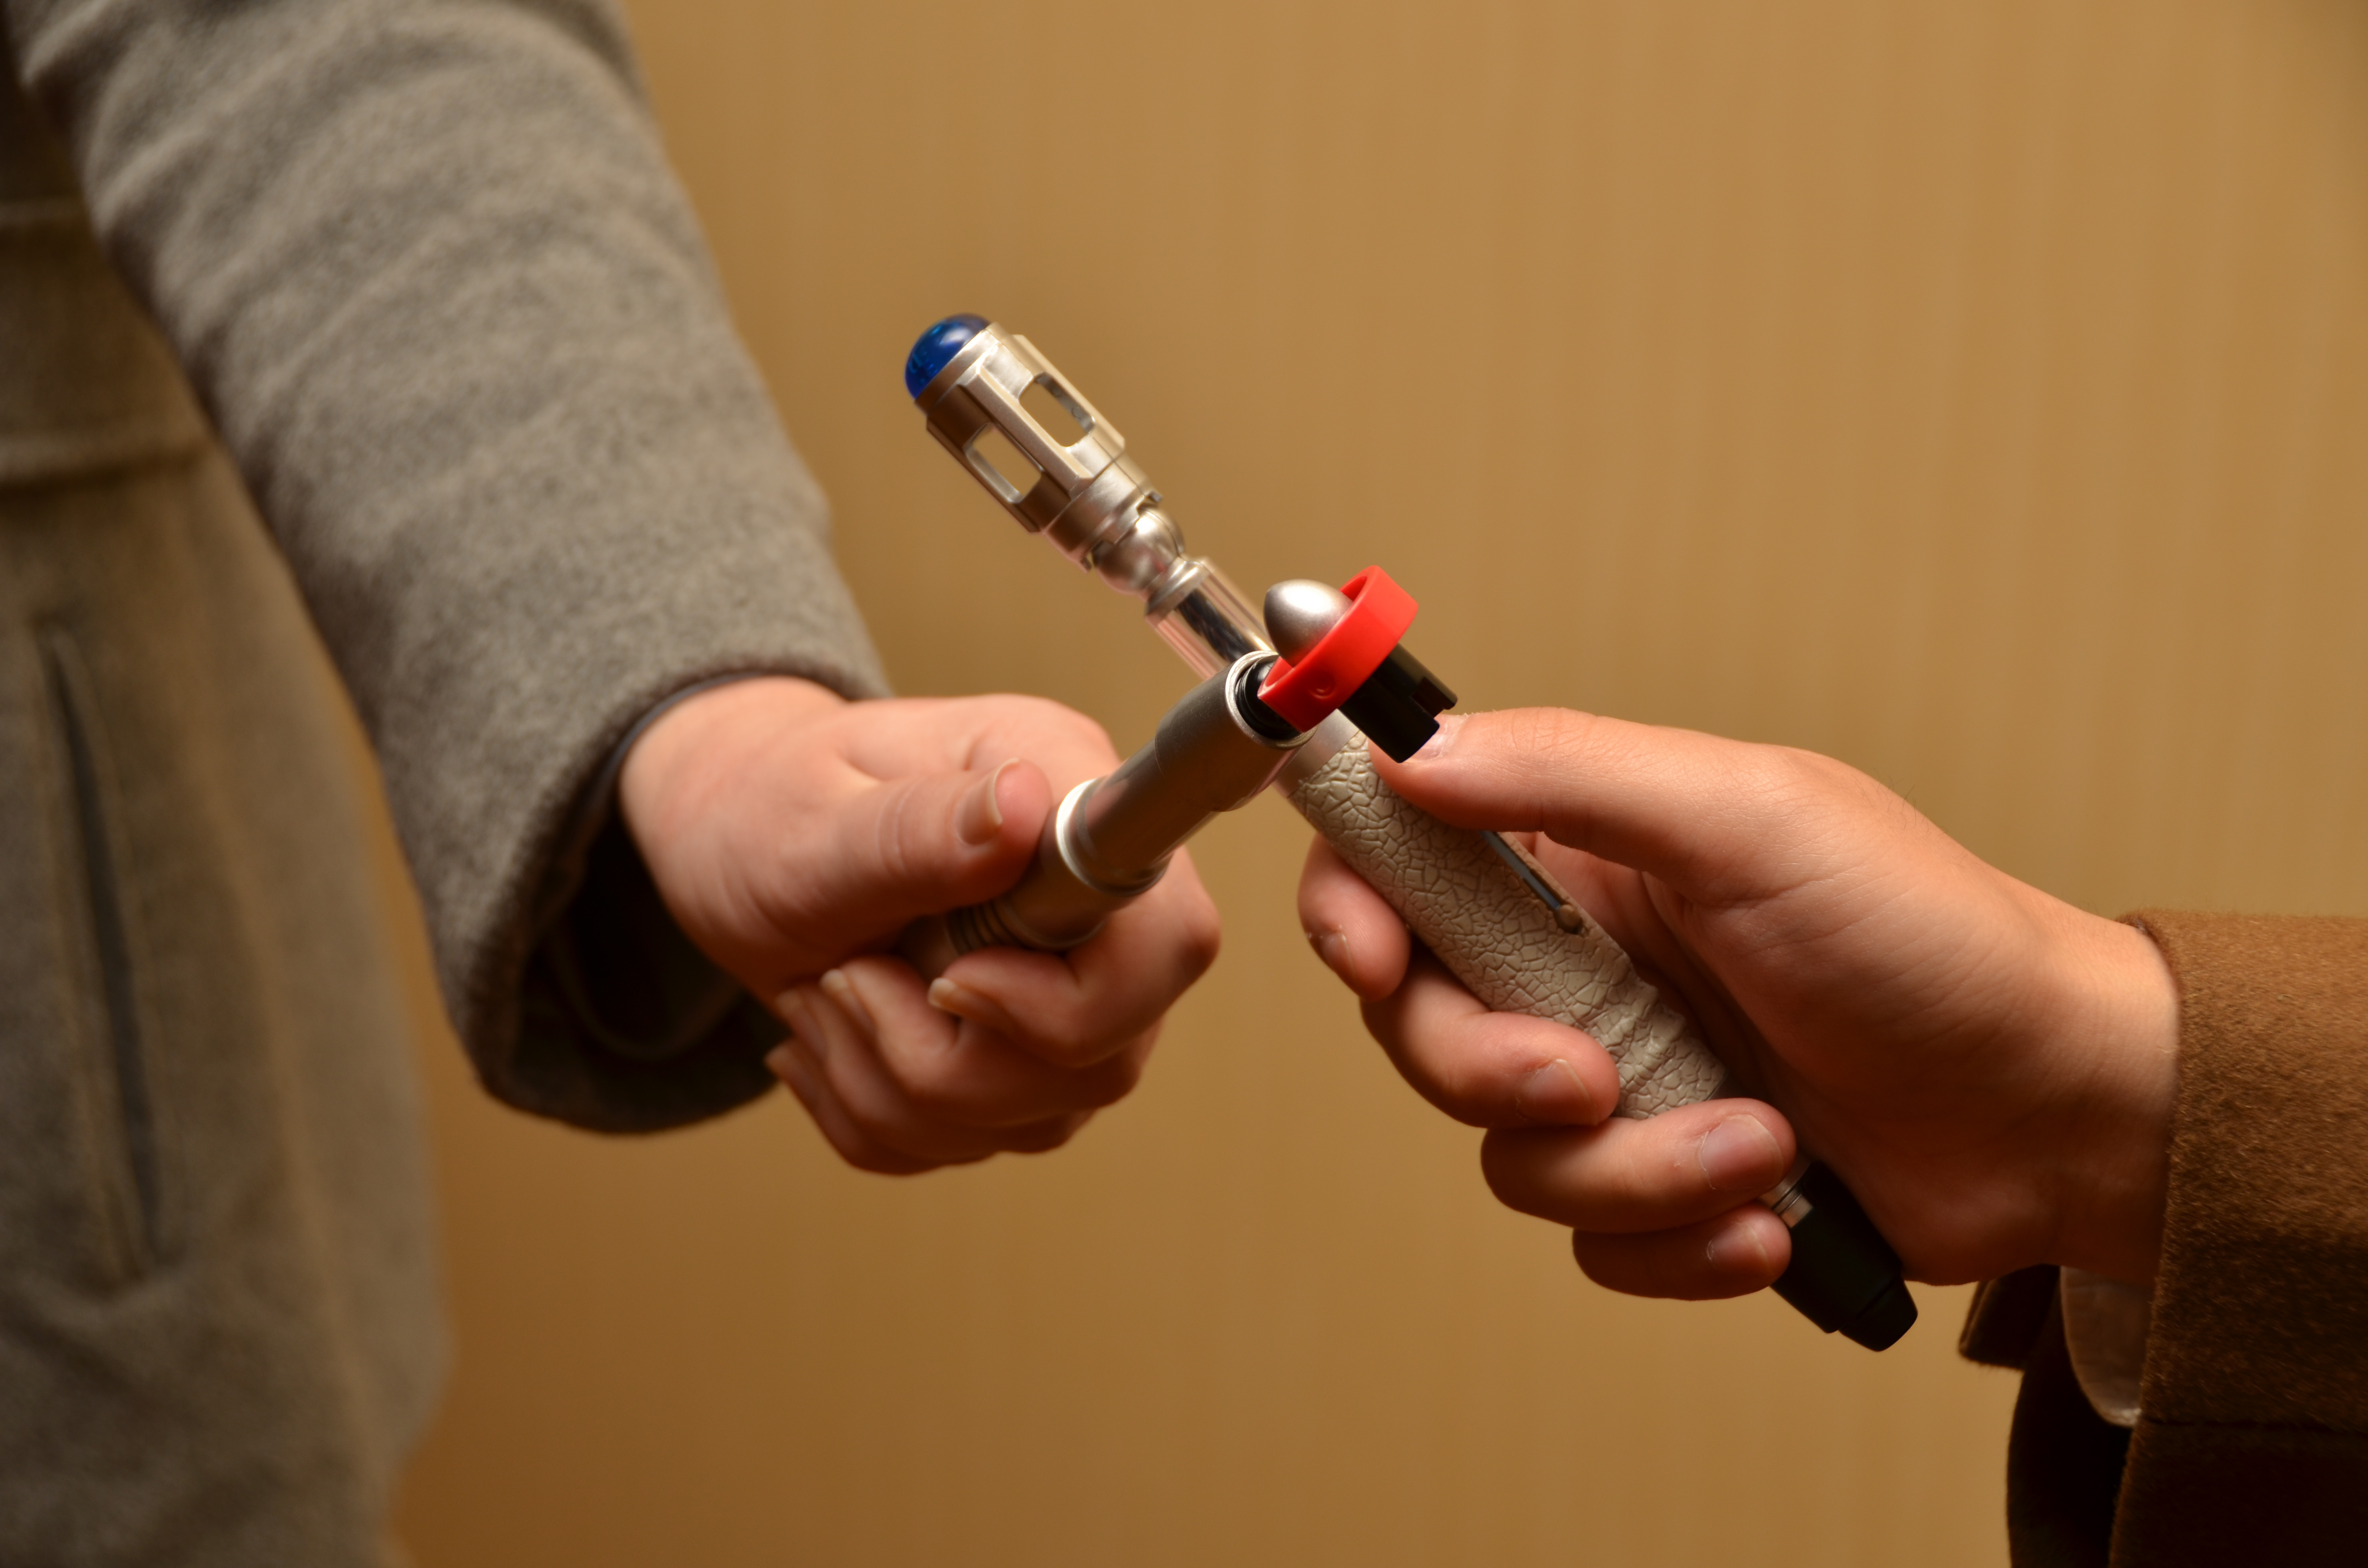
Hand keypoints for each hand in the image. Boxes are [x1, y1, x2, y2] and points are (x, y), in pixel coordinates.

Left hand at [620, 677, 1221, 1172]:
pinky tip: (828, 1035)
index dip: (1068, 1001)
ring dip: (887, 1083)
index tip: (945, 981)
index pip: (1169, 941)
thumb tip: (1020, 808)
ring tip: (821, 993)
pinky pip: (963, 1147)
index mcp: (1070, 804)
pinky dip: (868, 1111)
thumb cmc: (770, 806)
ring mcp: (1069, 996)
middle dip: (944, 1058)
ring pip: (1031, 1122)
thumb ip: (917, 827)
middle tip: (841, 979)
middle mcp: (1097, 910)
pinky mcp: (1023, 1066)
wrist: (732, 845)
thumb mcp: (813, 818)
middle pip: (1104, 1061)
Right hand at [1298, 709, 2178, 1297]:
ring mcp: (1621, 1079)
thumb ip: (1570, 772)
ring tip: (1760, 1145)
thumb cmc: (1928, 938)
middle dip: (1495, 1071)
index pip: (1396, 856)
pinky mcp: (1664, 1181)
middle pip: (1422, 1029)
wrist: (2059, 1108)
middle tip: (1593, 1077)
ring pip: (1511, 1157)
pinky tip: (1771, 1209)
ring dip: (1635, 1170)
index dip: (1350, 904)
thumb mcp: (1749, 816)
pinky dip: (1679, 1239)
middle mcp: (1581, 964)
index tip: (1371, 954)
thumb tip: (1416, 752)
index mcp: (1582, 853)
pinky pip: (1593, 1243)